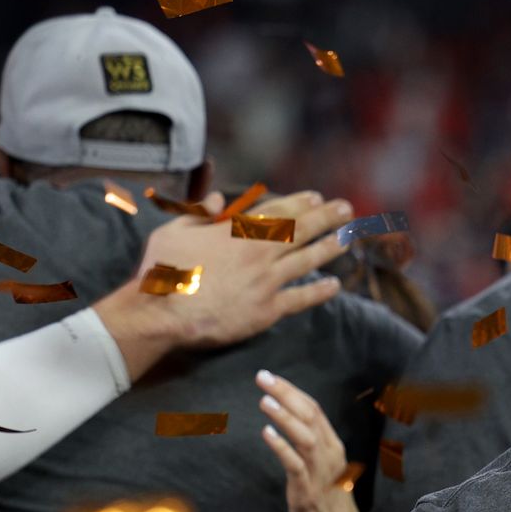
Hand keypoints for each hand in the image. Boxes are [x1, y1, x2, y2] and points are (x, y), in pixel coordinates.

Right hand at [94, 191, 354, 379]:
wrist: (162, 314)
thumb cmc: (161, 270)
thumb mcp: (173, 230)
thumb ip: (197, 213)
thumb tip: (216, 200)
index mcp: (235, 231)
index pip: (276, 211)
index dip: (300, 203)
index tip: (317, 197)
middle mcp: (257, 253)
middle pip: (300, 231)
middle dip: (326, 217)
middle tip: (347, 209)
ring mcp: (265, 282)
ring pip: (307, 260)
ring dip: (330, 247)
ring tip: (349, 238)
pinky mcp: (267, 310)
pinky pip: (300, 299)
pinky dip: (319, 292)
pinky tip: (334, 285)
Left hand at [256, 369, 370, 511]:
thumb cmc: (330, 508)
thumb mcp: (324, 473)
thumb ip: (310, 450)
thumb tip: (291, 426)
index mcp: (334, 449)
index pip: (315, 411)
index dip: (293, 392)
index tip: (271, 376)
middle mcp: (331, 458)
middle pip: (310, 417)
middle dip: (286, 395)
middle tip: (262, 376)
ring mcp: (320, 477)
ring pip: (306, 438)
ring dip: (285, 417)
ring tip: (265, 400)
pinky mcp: (308, 495)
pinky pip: (295, 466)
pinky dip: (282, 447)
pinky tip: (266, 433)